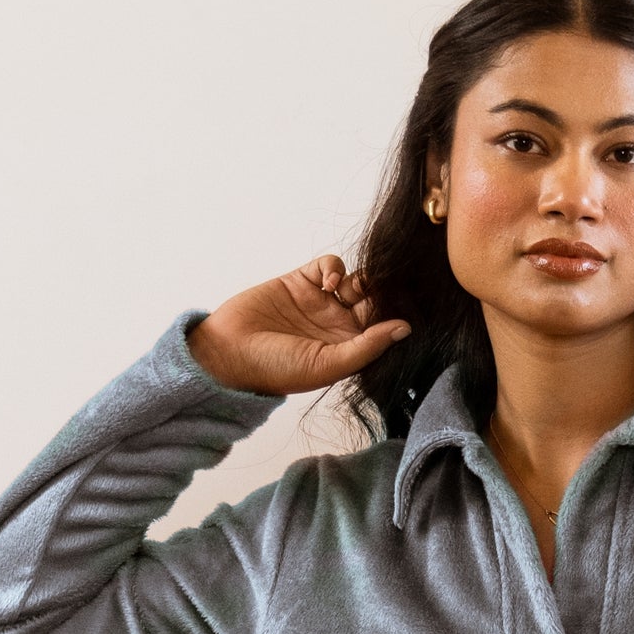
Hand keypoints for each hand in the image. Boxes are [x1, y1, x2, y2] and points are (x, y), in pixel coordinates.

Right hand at [190, 256, 409, 395]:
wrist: (228, 351)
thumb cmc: (276, 368)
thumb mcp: (328, 364)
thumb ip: (367, 347)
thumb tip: (405, 328)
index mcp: (349, 349)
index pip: (384, 326)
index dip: (395, 314)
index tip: (403, 307)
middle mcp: (338, 325)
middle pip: (374, 300)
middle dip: (382, 293)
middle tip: (378, 293)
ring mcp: (320, 301)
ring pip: (356, 279)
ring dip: (361, 280)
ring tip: (347, 291)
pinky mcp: (301, 280)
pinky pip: (329, 265)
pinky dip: (334, 268)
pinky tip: (328, 282)